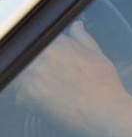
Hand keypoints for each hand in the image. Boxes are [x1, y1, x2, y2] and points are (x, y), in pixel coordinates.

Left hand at [13, 21, 131, 134]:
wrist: (106, 111)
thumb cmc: (105, 84)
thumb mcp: (97, 55)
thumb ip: (83, 38)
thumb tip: (77, 25)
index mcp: (58, 42)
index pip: (38, 44)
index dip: (45, 58)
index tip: (54, 69)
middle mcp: (43, 54)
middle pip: (27, 60)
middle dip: (36, 72)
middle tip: (54, 84)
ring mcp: (33, 73)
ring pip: (21, 78)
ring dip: (31, 86)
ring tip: (52, 95)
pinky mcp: (28, 93)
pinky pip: (20, 96)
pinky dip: (32, 103)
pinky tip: (51, 105)